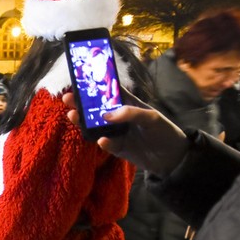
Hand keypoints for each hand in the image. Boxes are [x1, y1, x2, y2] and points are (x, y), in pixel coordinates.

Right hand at [63, 91, 188, 177]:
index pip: (109, 91)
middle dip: (81, 103)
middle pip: (96, 108)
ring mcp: (117, 132)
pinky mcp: (117, 148)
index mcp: (128, 104)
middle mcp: (119, 117)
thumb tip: (106, 115)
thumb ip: (130, 113)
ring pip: (96, 126)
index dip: (96, 85)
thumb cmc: (165, 132)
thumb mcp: (151, 118)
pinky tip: (102, 140)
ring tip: (72, 115)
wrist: (173, 159)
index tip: (81, 80)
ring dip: (83, 121)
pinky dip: (103, 142)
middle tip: (67, 98)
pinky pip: (106, 143)